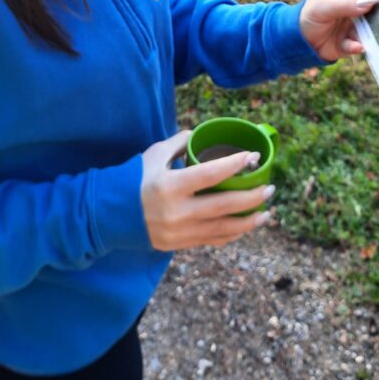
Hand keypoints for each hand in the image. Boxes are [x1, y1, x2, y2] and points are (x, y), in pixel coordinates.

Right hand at [140, 131, 274, 251]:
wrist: (108, 215)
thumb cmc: (131, 179)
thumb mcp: (153, 156)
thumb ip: (178, 143)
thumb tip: (200, 135)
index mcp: (170, 185)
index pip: (211, 174)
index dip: (235, 165)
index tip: (253, 156)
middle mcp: (177, 211)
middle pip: (224, 205)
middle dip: (252, 197)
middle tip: (270, 188)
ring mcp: (179, 231)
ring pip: (223, 228)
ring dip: (249, 221)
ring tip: (267, 212)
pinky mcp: (179, 244)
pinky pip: (212, 240)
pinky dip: (231, 234)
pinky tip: (245, 227)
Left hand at [299, 0, 378, 61]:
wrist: (295, 41)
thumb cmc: (307, 17)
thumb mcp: (324, 8)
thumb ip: (345, 5)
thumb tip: (371, 1)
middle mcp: (352, 13)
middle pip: (370, 14)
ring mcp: (351, 29)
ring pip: (366, 32)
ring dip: (370, 35)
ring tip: (374, 37)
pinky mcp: (348, 45)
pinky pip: (356, 46)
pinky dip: (358, 47)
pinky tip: (359, 47)